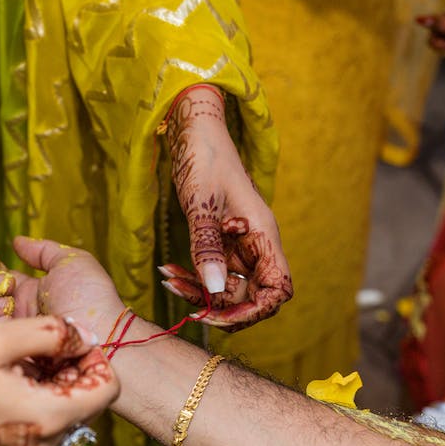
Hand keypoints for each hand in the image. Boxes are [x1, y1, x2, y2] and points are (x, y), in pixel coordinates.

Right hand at [0, 240, 124, 341]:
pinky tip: (3, 323)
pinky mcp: (5, 362)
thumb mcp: (72, 263)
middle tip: (5, 289)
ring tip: (6, 308)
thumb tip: (17, 242)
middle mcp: (16, 318)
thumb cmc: (92, 299)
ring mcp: (9, 341)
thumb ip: (42, 251)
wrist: (102, 338)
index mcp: (29, 295)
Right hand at [0, 316, 117, 445]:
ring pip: (58, 417)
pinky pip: (31, 429)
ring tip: (18, 359)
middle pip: (84, 405)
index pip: (106, 391)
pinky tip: (0, 379)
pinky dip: (28, 402)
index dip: (96, 359)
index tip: (72, 339)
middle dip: (72, 371)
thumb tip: (79, 335)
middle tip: (44, 344)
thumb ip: (50, 331)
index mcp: (45, 417)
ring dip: (50, 386)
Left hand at [163, 85, 291, 331]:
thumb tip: (216, 291)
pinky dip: (192, 278)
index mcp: (263, 235)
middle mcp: (256, 245)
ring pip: (226, 287)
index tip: (220, 313)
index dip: (255, 310)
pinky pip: (211, 273)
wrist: (194, 131)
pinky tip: (167, 271)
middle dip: (219, 305)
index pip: (277, 289)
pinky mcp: (221, 243)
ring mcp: (239, 246)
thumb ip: (208, 247)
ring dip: (199, 292)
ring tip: (167, 279)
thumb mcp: (201, 203)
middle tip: (185, 301)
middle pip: (250, 296)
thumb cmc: (204, 158)